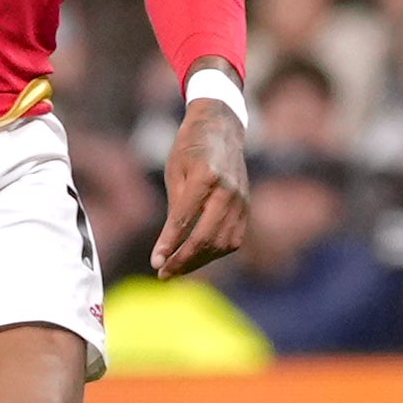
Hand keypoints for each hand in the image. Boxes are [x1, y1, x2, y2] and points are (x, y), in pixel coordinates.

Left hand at [155, 92, 250, 276]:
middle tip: (164, 274)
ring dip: (200, 261)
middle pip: (207, 237)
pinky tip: (197, 257)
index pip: (184, 219)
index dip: (169, 244)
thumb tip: (168, 247)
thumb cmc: (190, 148)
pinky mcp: (247, 207)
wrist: (221, 128)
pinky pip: (233, 239)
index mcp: (206, 175)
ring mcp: (241, 200)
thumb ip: (175, 209)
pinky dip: (215, 253)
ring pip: (223, 243)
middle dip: (184, 260)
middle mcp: (228, 190)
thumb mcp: (175, 171)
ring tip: (177, 269)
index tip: (155, 263)